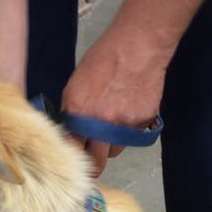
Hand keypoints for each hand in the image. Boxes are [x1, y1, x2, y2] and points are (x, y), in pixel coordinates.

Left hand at [62, 24, 170, 174]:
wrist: (137, 48)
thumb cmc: (103, 59)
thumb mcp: (75, 85)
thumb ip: (71, 113)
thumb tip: (68, 134)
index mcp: (79, 113)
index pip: (71, 150)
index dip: (72, 157)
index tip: (73, 160)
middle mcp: (102, 124)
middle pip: (96, 163)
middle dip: (92, 163)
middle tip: (91, 157)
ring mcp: (125, 126)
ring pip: (114, 150)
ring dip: (110, 144)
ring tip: (112, 120)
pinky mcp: (143, 123)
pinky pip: (132, 137)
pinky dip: (129, 130)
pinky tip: (128, 109)